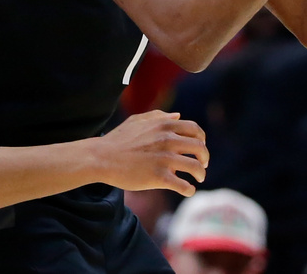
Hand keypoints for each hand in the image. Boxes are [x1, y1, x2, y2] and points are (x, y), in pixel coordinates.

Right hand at [94, 110, 208, 196]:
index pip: (195, 130)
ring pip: (196, 167)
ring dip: (200, 174)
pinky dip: (189, 190)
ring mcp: (164, 159)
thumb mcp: (137, 120)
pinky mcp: (159, 177)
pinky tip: (188, 191)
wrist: (101, 158)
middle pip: (200, 148)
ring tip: (198, 179)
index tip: (200, 149)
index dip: (201, 140)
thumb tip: (178, 115)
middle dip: (205, 158)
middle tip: (203, 166)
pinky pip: (183, 185)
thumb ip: (158, 116)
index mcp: (164, 125)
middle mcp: (168, 140)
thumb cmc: (118, 139)